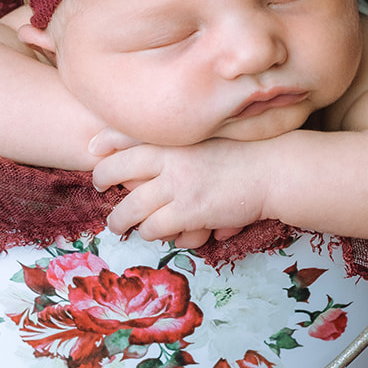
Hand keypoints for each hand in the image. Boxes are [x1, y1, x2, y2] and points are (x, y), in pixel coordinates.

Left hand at [90, 136, 268, 248]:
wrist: (274, 170)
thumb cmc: (245, 154)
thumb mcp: (209, 136)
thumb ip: (182, 141)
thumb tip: (155, 153)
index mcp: (173, 137)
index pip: (125, 134)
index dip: (104, 142)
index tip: (93, 149)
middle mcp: (168, 157)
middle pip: (115, 169)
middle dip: (102, 181)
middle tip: (101, 189)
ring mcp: (176, 185)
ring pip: (129, 209)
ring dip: (121, 221)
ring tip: (119, 226)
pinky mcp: (188, 211)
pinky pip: (154, 228)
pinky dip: (152, 233)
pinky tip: (156, 234)